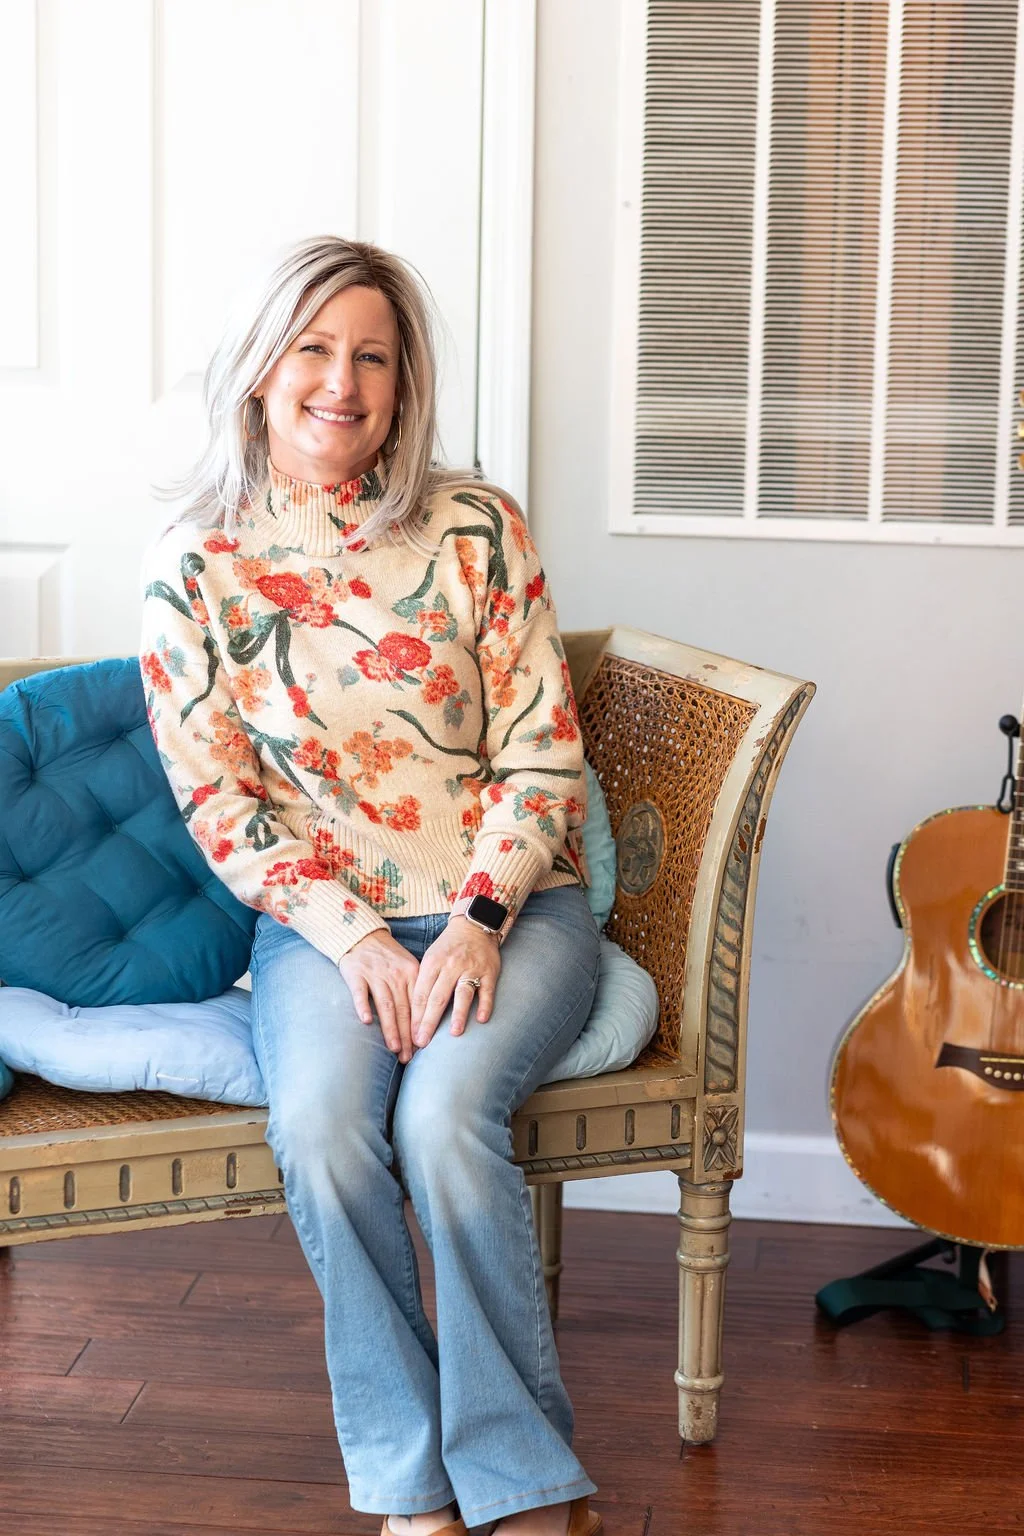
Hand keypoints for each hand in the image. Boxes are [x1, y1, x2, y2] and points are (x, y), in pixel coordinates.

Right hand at [338, 929, 419, 1062]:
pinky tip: (366, 1021)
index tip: (422, 1048)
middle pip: (403, 1009)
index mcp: (411, 974)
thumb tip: (423, 1022)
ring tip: (394, 1048)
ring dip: (390, 1028)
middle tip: (409, 1057)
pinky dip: (363, 1006)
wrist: (363, 935)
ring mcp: (375, 974)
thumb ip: (415, 991)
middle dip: (407, 1036)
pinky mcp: (356, 974)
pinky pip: (360, 992)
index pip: (417, 1005)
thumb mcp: (408, 967)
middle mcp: (395, 975)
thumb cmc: (388, 957)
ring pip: (385, 1005)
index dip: (420, 1027)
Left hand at [411, 917, 501, 1047]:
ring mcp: (471, 968)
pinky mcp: (489, 971)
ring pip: (463, 993)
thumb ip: (424, 983)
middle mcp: (451, 965)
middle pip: (438, 997)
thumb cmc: (447, 948)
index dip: (416, 1017)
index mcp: (433, 963)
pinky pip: (487, 990)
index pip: (422, 994)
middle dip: (429, 1021)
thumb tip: (413, 1015)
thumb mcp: (431, 959)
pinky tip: (482, 1019)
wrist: (473, 926)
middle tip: (423, 1042)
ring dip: (458, 1014)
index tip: (412, 1036)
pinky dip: (485, 1005)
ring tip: (454, 1033)